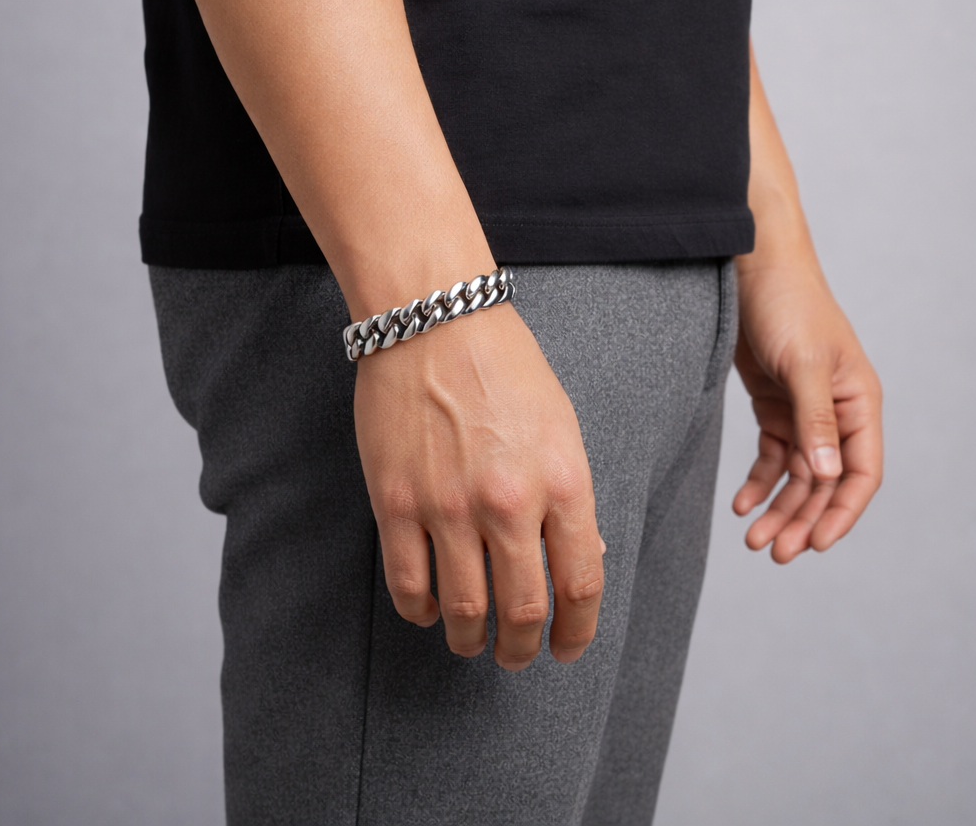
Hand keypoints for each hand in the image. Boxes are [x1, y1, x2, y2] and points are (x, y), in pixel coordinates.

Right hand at [354, 303, 604, 670]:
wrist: (434, 320)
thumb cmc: (503, 366)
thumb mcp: (561, 426)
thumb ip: (570, 497)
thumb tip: (577, 559)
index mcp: (562, 480)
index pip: (579, 585)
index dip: (577, 632)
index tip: (568, 649)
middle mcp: (508, 502)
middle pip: (522, 610)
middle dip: (523, 647)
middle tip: (516, 655)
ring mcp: (447, 505)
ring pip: (464, 609)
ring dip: (471, 640)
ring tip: (472, 641)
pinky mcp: (396, 501)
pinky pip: (407, 583)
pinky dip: (421, 610)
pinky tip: (430, 609)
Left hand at [732, 259, 882, 562]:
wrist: (753, 270)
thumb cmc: (789, 305)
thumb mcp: (805, 363)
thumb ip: (814, 419)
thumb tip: (826, 474)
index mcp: (859, 404)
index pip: (860, 474)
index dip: (841, 514)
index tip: (814, 545)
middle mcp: (837, 414)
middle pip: (825, 483)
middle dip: (801, 519)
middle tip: (771, 552)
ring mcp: (804, 411)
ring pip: (796, 475)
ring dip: (778, 507)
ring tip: (752, 539)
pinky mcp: (774, 405)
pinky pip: (771, 455)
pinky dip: (758, 481)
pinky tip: (740, 503)